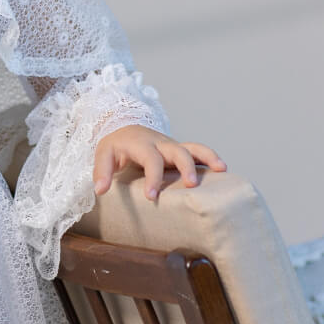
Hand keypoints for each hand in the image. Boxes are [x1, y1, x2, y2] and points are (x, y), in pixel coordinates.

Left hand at [93, 125, 226, 200]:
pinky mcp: (179, 150)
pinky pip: (198, 151)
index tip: (152, 196)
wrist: (123, 126)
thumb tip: (100, 190)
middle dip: (186, 167)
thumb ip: (102, 171)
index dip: (153, 178)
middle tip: (191, 185)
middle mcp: (160, 143)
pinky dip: (210, 157)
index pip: (150, 160)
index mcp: (141, 144)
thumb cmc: (115, 144)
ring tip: (221, 170)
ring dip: (208, 157)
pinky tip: (222, 169)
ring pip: (193, 148)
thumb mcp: (103, 154)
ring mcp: (172, 146)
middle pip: (178, 150)